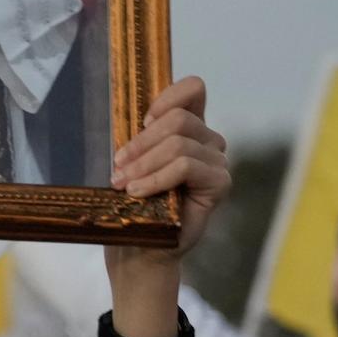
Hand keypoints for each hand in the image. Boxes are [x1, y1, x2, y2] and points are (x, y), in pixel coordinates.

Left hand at [111, 76, 230, 258]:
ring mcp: (217, 162)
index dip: (166, 98)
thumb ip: (139, 135)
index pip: (193, 89)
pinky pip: (186, 166)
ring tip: (122, 183)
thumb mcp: (132, 161)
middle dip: (142, 142)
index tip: (140, 123)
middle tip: (118, 166)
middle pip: (178, 119)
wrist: (141, 247)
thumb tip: (132, 116)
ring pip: (179, 144)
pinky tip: (137, 192)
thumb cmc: (134, 203)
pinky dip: (156, 178)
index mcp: (190, 128)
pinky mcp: (219, 183)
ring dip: (143, 163)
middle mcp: (208, 141)